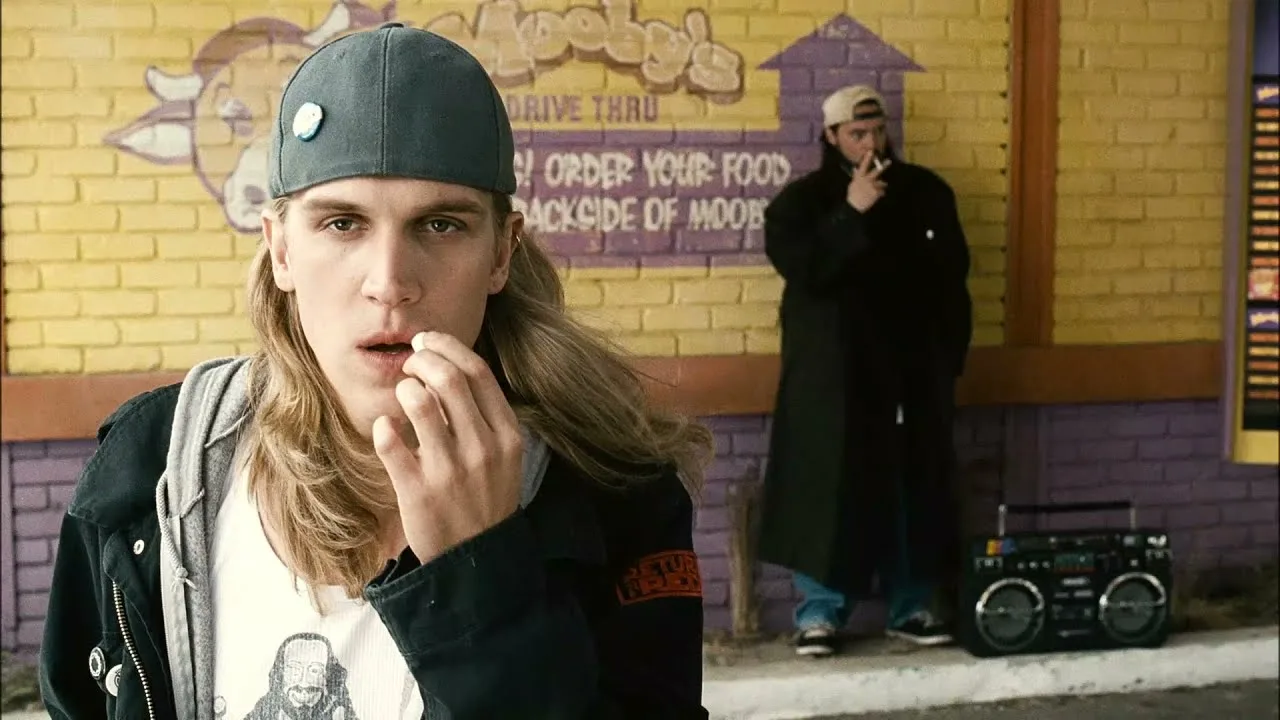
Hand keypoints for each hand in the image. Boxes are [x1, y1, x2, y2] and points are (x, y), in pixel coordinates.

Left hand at [371, 331, 524, 564]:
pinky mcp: (418, 492)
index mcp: (507, 435)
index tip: (427, 342)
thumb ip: (482, 416)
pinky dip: (384, 426)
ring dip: (404, 389)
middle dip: (422, 360)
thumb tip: (446, 368)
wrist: (476, 562)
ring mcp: (450, 471)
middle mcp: (482, 448)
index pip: (478, 372)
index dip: (448, 347)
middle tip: (410, 366)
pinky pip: (390, 442)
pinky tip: (387, 429)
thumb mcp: (503, 456)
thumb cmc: (485, 500)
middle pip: (448, 378)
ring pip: (418, 403)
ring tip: (402, 397)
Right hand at [846, 153, 889, 212]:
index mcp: (859, 177)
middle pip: (876, 171)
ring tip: (878, 189)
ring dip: (881, 186)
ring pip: (881, 183)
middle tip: (889, 161)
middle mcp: (866, 180)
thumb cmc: (852, 196)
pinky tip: (875, 197)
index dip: (867, 158)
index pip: (863, 166)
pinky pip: (881, 192)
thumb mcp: (852, 184)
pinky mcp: (876, 193)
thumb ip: (856, 176)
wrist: (854, 206)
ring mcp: (872, 186)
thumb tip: (855, 169)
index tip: (871, 151)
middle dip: (883, 166)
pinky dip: (880, 194)